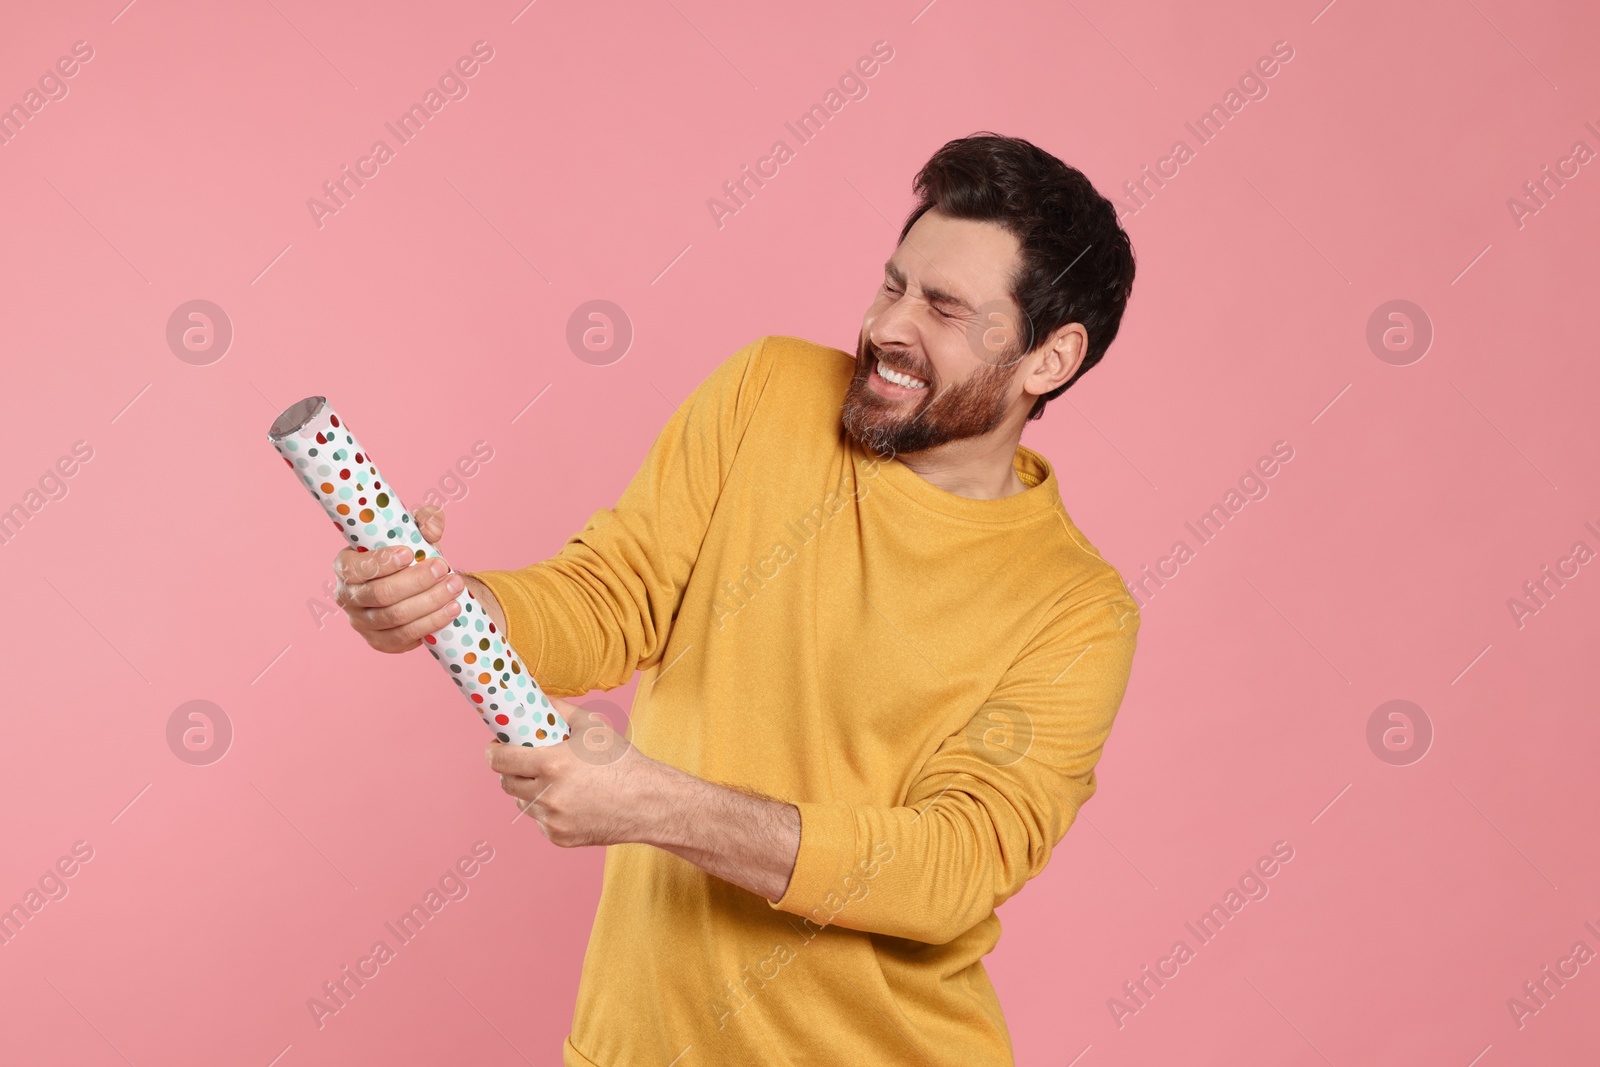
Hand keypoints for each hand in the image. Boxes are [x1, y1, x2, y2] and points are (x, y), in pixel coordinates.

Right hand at [333, 504, 461, 652]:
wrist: (416, 587)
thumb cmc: (409, 556)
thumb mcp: (414, 533)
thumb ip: (424, 521)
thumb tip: (431, 526)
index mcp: (345, 566)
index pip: (356, 568)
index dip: (382, 562)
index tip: (410, 553)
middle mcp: (347, 597)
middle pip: (380, 594)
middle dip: (416, 581)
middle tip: (443, 568)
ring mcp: (362, 623)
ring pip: (396, 617)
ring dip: (430, 602)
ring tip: (455, 586)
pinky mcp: (380, 642)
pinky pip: (405, 637)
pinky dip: (431, 623)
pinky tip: (451, 609)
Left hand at [488, 697, 673, 847]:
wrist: (648, 803)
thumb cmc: (622, 762)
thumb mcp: (593, 726)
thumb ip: (559, 711)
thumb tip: (535, 699)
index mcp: (551, 765)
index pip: (500, 760)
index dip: (494, 751)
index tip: (497, 746)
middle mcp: (547, 796)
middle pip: (506, 783)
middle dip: (511, 770)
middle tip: (525, 761)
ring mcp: (551, 821)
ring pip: (522, 804)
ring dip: (528, 791)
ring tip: (553, 781)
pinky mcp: (558, 838)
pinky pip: (540, 822)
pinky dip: (547, 811)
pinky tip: (570, 801)